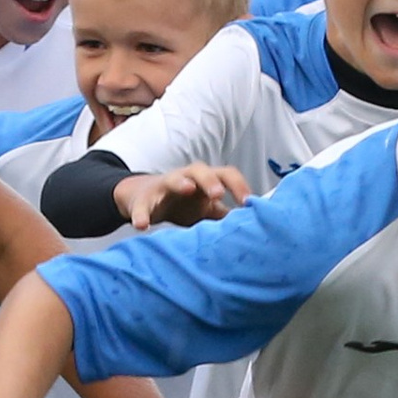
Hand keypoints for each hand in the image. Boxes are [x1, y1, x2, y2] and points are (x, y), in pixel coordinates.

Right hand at [115, 164, 250, 229]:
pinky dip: (141, 215)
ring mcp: (164, 186)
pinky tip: (142, 226)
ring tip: (187, 189)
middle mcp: (187, 178)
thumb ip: (228, 216)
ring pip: (173, 178)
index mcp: (206, 181)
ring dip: (181, 182)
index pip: (226, 175)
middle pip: (201, 170)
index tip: (250, 202)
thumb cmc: (184, 204)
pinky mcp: (144, 199)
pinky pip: (141, 206)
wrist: (146, 199)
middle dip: (211, 180)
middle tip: (219, 194)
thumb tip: (256, 227)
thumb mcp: (208, 210)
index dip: (239, 186)